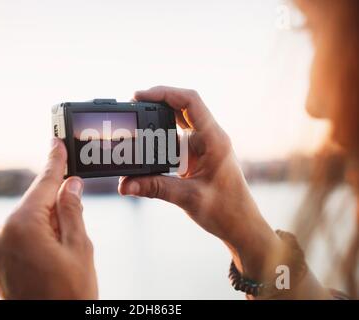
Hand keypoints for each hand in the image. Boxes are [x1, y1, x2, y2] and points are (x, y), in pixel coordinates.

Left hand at [0, 138, 97, 298]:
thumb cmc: (70, 294)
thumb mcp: (80, 247)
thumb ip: (72, 209)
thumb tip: (70, 184)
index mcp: (21, 226)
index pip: (43, 184)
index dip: (54, 161)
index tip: (57, 142)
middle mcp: (0, 234)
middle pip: (34, 203)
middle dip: (56, 201)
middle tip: (77, 206)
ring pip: (26, 220)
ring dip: (47, 222)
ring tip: (66, 245)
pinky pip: (16, 236)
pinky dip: (34, 236)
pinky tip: (50, 252)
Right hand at [118, 86, 281, 279]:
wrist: (241, 226)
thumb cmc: (226, 210)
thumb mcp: (188, 198)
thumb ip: (155, 188)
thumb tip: (126, 184)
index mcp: (214, 140)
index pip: (190, 102)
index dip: (164, 93)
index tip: (139, 96)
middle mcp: (209, 138)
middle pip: (182, 107)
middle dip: (156, 103)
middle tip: (133, 106)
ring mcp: (204, 147)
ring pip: (179, 123)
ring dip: (158, 120)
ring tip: (136, 122)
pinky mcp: (197, 157)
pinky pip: (176, 140)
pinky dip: (160, 140)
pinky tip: (147, 145)